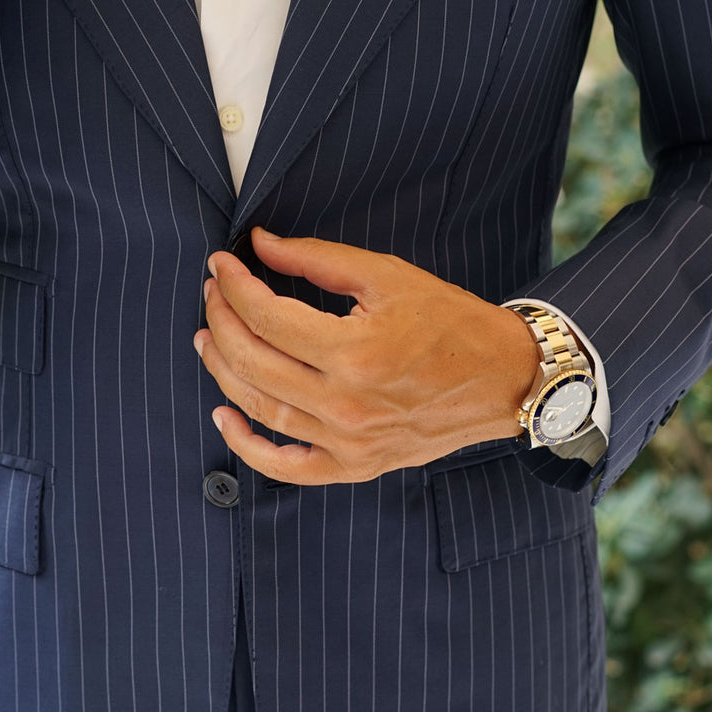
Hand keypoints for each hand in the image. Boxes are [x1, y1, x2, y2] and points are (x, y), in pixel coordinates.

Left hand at [194, 227, 538, 485]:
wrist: (502, 378)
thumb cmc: (450, 323)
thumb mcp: (388, 276)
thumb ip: (317, 259)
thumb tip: (260, 244)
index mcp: (355, 351)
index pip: (267, 317)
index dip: (234, 286)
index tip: (222, 264)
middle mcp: (347, 403)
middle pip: (253, 361)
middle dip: (221, 321)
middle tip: (213, 294)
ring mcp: (349, 442)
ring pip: (260, 408)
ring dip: (222, 371)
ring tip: (209, 338)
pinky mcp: (356, 466)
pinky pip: (286, 467)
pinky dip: (248, 446)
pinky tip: (225, 416)